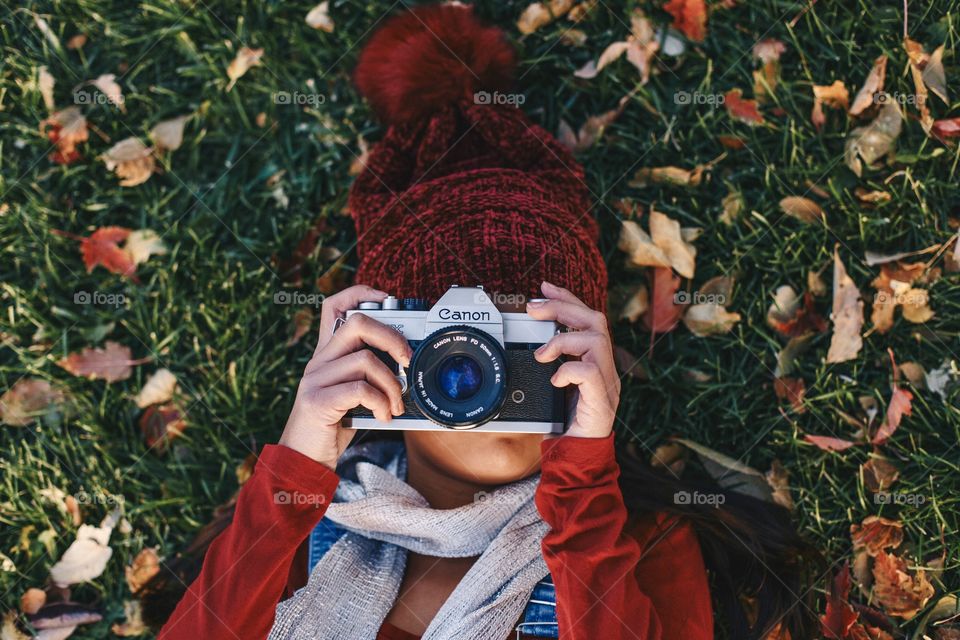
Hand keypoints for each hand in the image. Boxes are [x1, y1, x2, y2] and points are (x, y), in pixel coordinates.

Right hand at [279, 285, 412, 469]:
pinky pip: (359, 389)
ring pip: (365, 359)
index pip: (335, 306)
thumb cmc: (333, 426)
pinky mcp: (316, 401)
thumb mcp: (353, 394)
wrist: (303, 459)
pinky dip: (380, 401)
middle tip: (407, 362)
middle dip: (392, 339)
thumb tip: (407, 366)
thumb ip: (370, 375)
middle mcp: (318, 361)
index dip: (361, 293)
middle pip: (357, 323)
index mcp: (327, 354)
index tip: (387, 299)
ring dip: (392, 384)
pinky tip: (383, 415)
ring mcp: (315, 379)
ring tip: (395, 405)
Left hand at [526, 281, 619, 438]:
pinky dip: (568, 370)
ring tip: (541, 353)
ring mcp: (607, 384)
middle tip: (534, 308)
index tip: (544, 288)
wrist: (579, 458)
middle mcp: (605, 368)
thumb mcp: (552, 387)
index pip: (587, 319)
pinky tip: (554, 379)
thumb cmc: (565, 425)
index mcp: (595, 362)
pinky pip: (590, 372)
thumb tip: (528, 343)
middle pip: (595, 321)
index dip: (567, 299)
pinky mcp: (602, 401)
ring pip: (596, 340)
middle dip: (563, 307)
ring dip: (563, 340)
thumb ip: (549, 365)